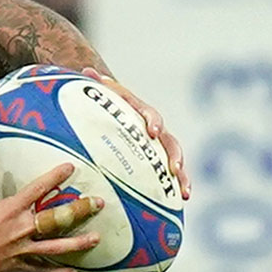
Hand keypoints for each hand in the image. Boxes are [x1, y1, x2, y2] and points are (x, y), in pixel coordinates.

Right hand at [0, 155, 102, 271]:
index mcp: (8, 212)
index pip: (37, 190)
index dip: (55, 177)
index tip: (71, 167)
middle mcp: (20, 230)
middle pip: (56, 219)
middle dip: (78, 210)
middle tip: (97, 203)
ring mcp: (22, 250)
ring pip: (56, 247)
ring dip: (78, 242)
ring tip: (97, 238)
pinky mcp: (19, 267)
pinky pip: (43, 271)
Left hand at [82, 67, 191, 199]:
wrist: (118, 108)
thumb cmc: (107, 104)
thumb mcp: (102, 95)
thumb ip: (97, 87)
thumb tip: (86, 70)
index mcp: (141, 112)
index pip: (150, 115)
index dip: (153, 121)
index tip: (152, 131)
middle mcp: (155, 129)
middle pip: (170, 142)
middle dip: (174, 155)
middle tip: (174, 168)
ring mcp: (159, 145)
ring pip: (176, 159)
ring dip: (182, 176)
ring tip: (185, 192)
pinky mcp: (159, 159)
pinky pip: (171, 173)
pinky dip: (178, 185)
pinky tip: (182, 200)